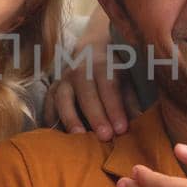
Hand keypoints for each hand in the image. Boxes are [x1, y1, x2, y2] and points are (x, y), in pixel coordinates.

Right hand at [43, 13, 138, 140]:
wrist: (91, 47)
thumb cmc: (114, 66)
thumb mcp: (126, 75)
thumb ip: (130, 98)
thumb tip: (138, 119)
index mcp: (102, 64)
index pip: (109, 87)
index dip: (115, 108)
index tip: (122, 129)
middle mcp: (80, 70)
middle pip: (86, 94)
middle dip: (96, 116)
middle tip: (105, 137)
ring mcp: (63, 79)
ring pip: (63, 98)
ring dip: (70, 119)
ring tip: (78, 139)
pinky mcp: (53, 88)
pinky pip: (48, 104)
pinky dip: (51, 119)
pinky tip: (57, 136)